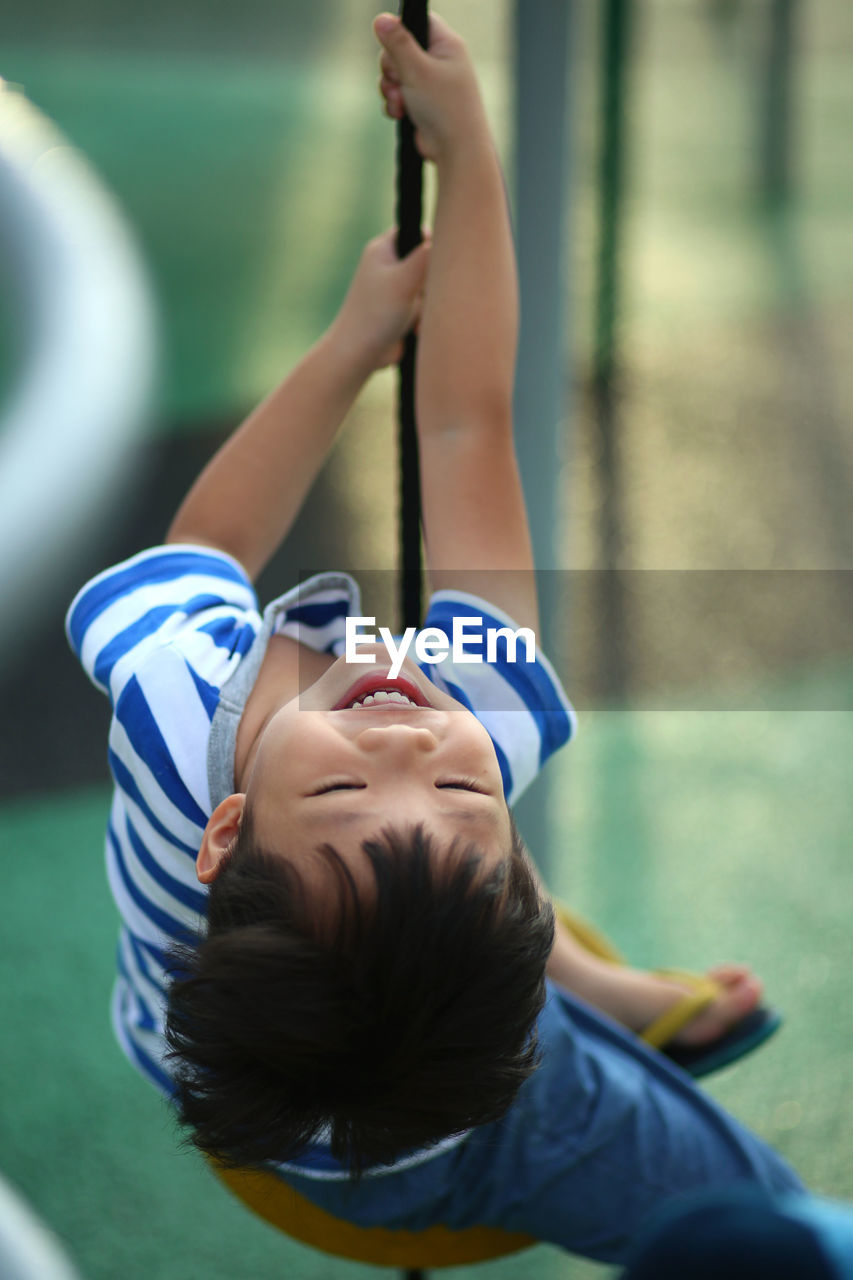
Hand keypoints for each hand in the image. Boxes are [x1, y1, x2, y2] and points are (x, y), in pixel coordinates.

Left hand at [332, 228, 430, 371]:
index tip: (434, 265)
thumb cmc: (375, 315)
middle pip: (428, 264)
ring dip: (428, 307)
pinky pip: (425, 309)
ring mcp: (396, 289)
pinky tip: (415, 331)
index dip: (431, 246)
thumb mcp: (403, 281)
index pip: (416, 232)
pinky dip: (424, 320)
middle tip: (422, 296)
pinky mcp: (402, 311)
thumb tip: (446, 238)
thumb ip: (425, 257)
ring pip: (430, 289)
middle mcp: (389, 266)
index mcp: (384, 249)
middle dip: (431, 285)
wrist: (359, 355)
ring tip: (415, 320)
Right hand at [374, 12, 486, 161]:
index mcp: (446, 45)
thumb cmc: (445, 109)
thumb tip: (381, 18)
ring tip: (401, 103)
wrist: (456, 151)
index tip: (391, 45)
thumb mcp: (417, 70)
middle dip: (391, 67)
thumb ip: (397, 43)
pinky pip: (398, 95)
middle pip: (400, 48)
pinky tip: (400, 114)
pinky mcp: (421, 103)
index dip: (400, 30)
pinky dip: (395, 104)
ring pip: (395, 74)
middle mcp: (439, 61)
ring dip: (391, 89)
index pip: (417, 21)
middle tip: (398, 80)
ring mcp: (430, 84)